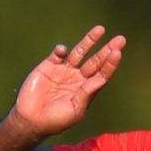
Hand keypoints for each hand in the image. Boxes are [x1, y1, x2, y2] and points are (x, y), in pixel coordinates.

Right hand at [8, 25, 124, 137]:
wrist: (31, 120)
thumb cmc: (55, 120)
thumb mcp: (74, 109)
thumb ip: (86, 94)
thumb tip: (101, 80)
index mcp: (86, 90)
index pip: (102, 74)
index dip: (110, 64)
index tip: (117, 53)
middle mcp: (78, 78)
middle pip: (95, 61)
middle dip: (107, 50)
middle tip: (120, 39)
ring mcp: (64, 71)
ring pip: (79, 53)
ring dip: (89, 41)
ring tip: (100, 29)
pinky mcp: (49, 66)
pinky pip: (58, 54)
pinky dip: (61, 51)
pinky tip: (63, 51)